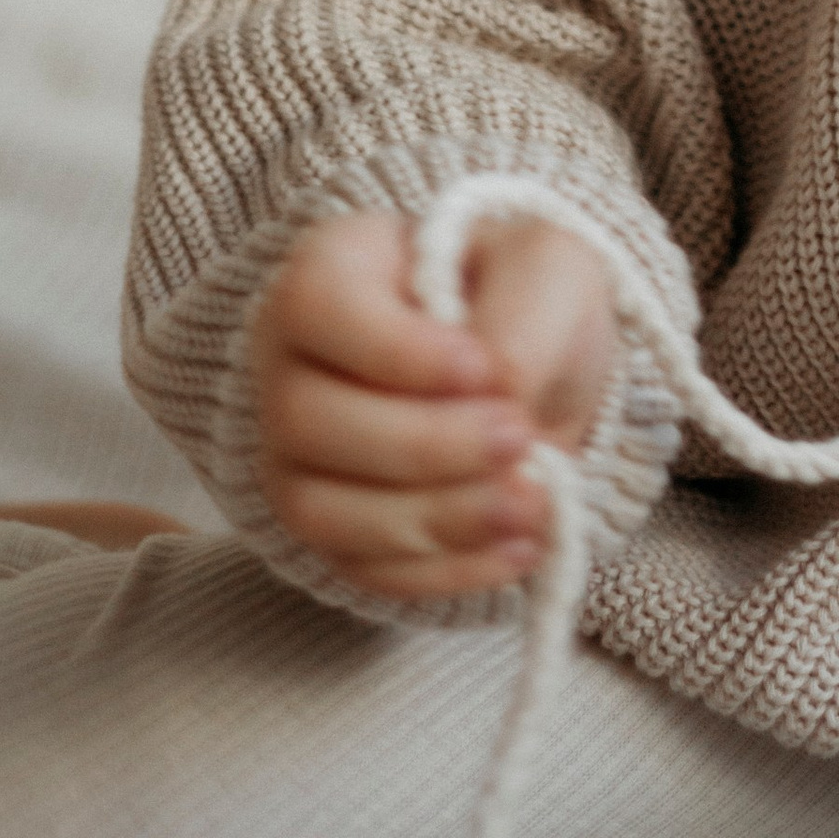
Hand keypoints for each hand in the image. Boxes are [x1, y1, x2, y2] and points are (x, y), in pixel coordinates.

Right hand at [254, 208, 620, 601]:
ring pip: (321, 511)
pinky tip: (517, 546)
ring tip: (531, 505)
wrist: (540, 366)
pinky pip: (362, 570)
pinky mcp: (333, 531)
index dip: (394, 350)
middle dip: (424, 445)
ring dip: (434, 519)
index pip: (315, 305)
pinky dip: (444, 570)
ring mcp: (297, 457)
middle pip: (307, 420)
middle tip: (518, 440)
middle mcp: (291, 363)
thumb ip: (521, 319)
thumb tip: (497, 395)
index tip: (483, 371)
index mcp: (331, 268)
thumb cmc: (525, 297)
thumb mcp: (548, 268)